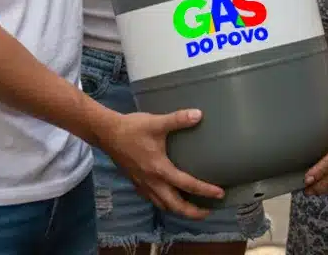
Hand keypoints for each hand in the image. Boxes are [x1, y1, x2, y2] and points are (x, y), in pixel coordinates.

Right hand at [100, 109, 223, 219]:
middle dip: (192, 212)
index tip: (220, 194)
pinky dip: (164, 203)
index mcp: (159, 169)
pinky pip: (152, 200)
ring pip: (163, 205)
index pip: (187, 185)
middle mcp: (152, 182)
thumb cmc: (132, 128)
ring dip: (178, 210)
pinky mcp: (136, 182)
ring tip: (191, 209)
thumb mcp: (156, 122)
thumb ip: (178, 119)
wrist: (106, 133)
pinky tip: (168, 197)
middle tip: (208, 212)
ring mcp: (142, 184)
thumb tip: (199, 114)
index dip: (205, 191)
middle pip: (175, 205)